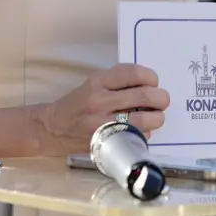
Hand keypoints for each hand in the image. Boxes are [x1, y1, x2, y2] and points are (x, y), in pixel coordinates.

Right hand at [34, 64, 169, 154]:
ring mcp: (103, 124)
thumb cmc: (78, 103)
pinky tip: (139, 129)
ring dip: (157, 117)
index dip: (151, 76)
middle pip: (145, 96)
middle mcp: (100, 101)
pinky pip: (137, 137)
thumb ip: (119, 80)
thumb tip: (151, 83)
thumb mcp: (94, 82)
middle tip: (162, 100)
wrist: (53, 129)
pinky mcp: (106, 142)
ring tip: (155, 115)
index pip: (134, 73)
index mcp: (98, 81)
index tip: (154, 82)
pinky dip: (145, 133)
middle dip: (161, 98)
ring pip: (145, 120)